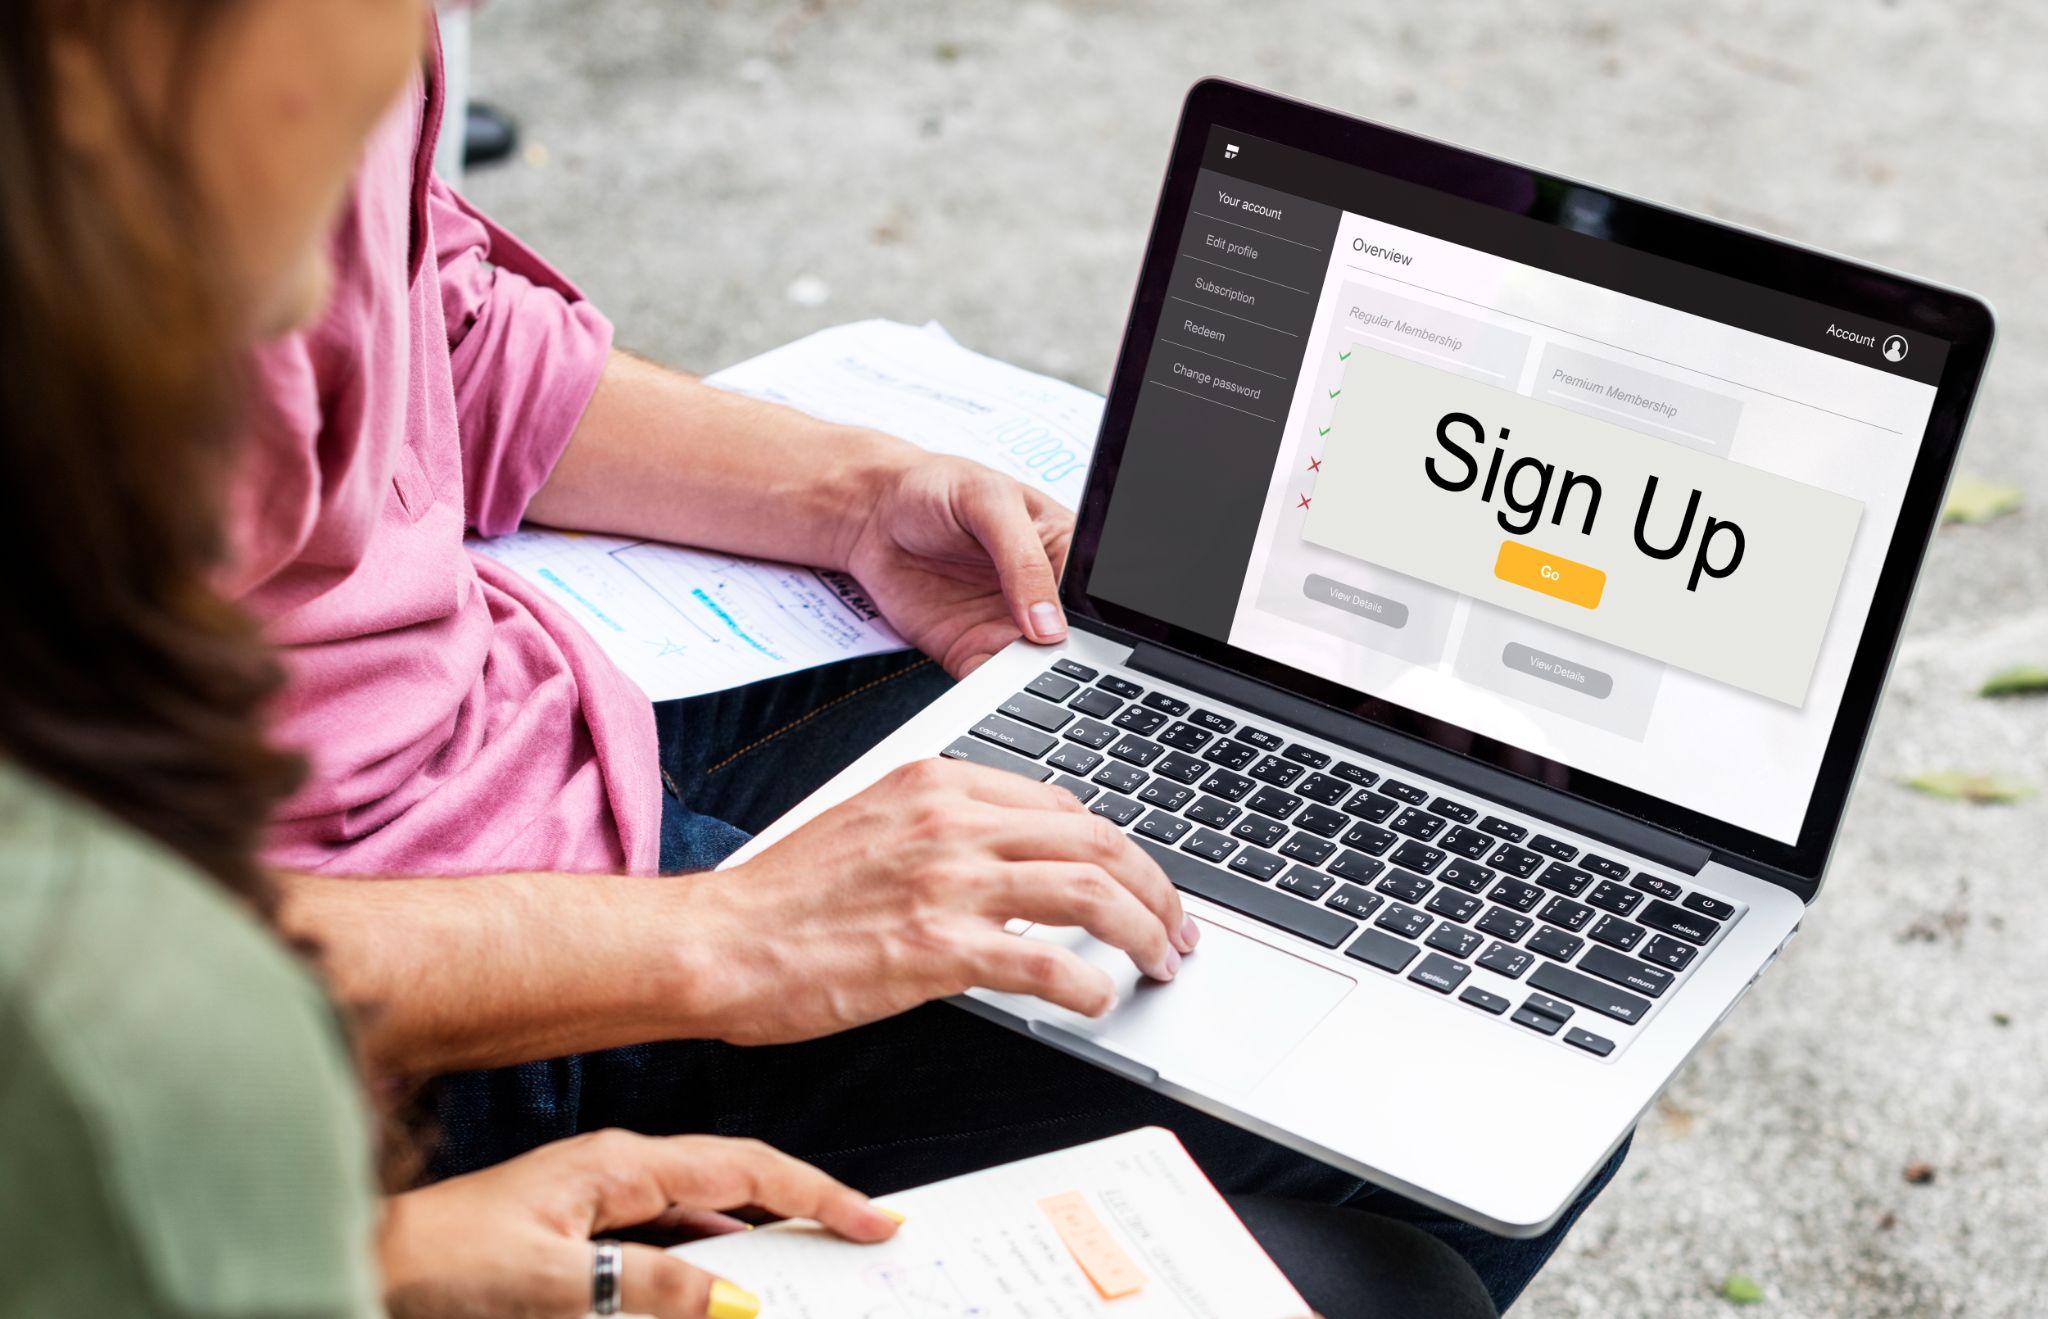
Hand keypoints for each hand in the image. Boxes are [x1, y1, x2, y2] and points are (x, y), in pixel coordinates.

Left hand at [379, 1130, 900, 1317]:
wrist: (365, 1265)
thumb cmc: (440, 1264)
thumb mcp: (555, 1284)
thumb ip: (651, 1287)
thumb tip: (735, 1300)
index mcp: (618, 1164)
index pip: (744, 1168)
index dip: (815, 1191)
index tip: (872, 1219)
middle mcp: (615, 1173)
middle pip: (734, 1184)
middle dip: (799, 1212)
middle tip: (855, 1242)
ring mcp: (597, 1203)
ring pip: (701, 1220)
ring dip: (751, 1245)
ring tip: (800, 1274)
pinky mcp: (578, 1238)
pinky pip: (664, 1247)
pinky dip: (703, 1267)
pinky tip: (718, 1294)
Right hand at [682, 757, 1199, 1045]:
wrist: (717, 943)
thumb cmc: (785, 899)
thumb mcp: (873, 828)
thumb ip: (946, 832)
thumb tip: (1019, 864)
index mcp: (937, 784)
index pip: (1062, 804)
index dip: (1116, 847)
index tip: (1135, 882)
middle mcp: (951, 820)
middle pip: (1096, 838)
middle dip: (1154, 887)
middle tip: (1174, 928)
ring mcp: (948, 880)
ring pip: (1091, 890)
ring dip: (1144, 931)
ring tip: (1160, 962)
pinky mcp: (938, 946)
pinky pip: (1048, 960)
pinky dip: (1090, 983)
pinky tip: (1098, 1001)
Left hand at [840, 452, 1074, 676]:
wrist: (870, 514)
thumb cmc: (936, 488)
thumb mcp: (988, 503)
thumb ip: (1022, 559)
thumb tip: (1049, 623)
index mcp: (1063, 551)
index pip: (1095, 594)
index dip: (1098, 618)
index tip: (1084, 632)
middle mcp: (1041, 595)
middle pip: (1074, 642)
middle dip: (1071, 658)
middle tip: (1057, 661)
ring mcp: (1008, 628)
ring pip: (1038, 671)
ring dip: (1036, 683)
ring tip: (1029, 679)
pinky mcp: (972, 652)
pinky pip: (993, 684)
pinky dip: (996, 695)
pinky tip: (995, 689)